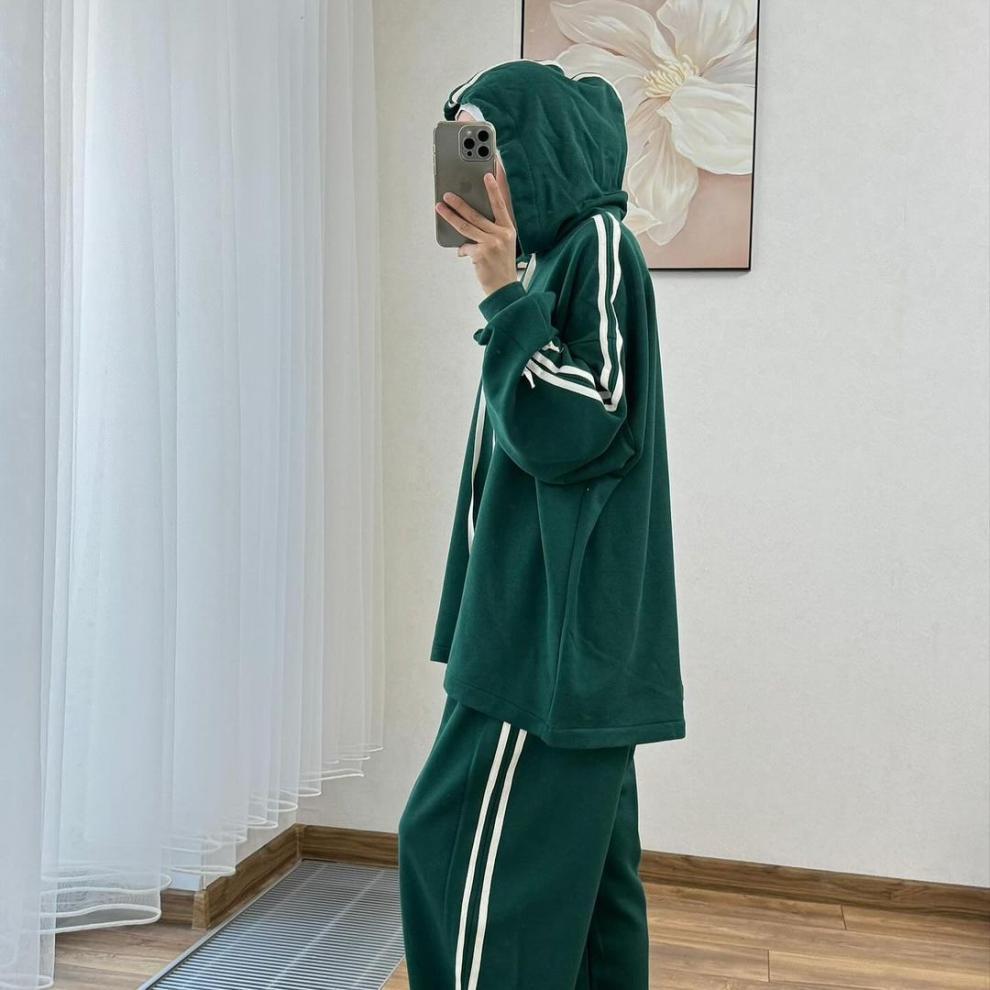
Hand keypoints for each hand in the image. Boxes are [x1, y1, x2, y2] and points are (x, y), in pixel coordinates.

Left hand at [435, 172, 517, 297]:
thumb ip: (491, 230)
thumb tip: (468, 219)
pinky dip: (462, 250)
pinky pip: (465, 246)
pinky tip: (463, 253)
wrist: (504, 287)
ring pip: (466, 226)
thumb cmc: (501, 265)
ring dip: (450, 216)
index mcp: (508, 228)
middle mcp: (501, 234)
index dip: (495, 188)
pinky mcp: (482, 253)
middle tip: (447, 194)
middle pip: (476, 214)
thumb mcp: (503, 244)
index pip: (501, 204)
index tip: (489, 174)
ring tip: (440, 208)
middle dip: (459, 203)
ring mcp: (492, 243)